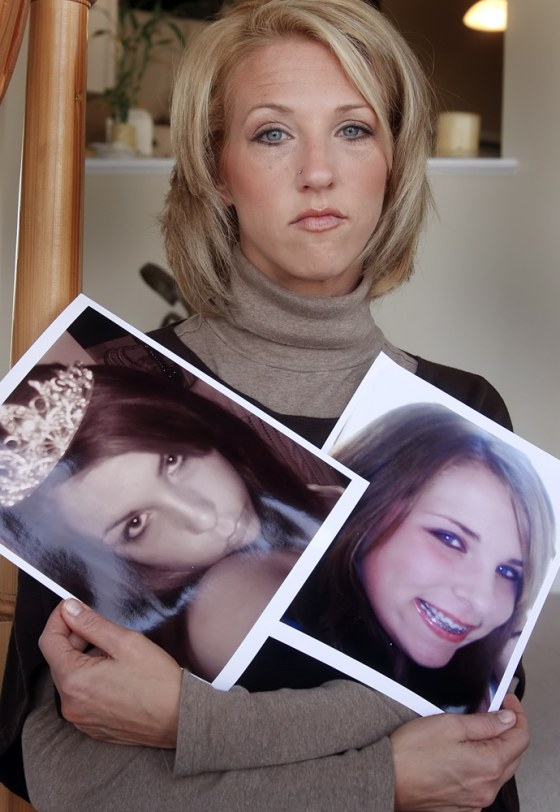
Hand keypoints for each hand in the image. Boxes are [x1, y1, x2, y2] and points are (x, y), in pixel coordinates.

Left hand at [39, 599, 182, 747]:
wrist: (179, 719)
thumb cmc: (158, 682)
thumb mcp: (126, 642)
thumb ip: (92, 624)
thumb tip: (70, 610)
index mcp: (74, 680)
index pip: (49, 641)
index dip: (59, 619)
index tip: (72, 607)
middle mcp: (70, 704)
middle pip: (59, 660)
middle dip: (75, 638)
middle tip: (102, 628)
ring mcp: (80, 718)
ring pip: (71, 677)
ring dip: (84, 659)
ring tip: (115, 653)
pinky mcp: (92, 726)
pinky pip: (81, 696)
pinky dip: (91, 679)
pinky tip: (116, 674)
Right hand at [390, 694, 528, 811]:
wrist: (386, 778)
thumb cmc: (411, 752)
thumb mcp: (450, 724)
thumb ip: (484, 723)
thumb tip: (507, 720)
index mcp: (489, 765)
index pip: (520, 738)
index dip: (517, 715)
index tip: (508, 702)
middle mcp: (487, 788)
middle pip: (513, 756)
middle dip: (508, 732)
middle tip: (494, 712)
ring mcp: (475, 801)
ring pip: (498, 771)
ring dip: (495, 750)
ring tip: (475, 732)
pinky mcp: (462, 808)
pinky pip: (482, 785)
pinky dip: (481, 768)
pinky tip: (464, 755)